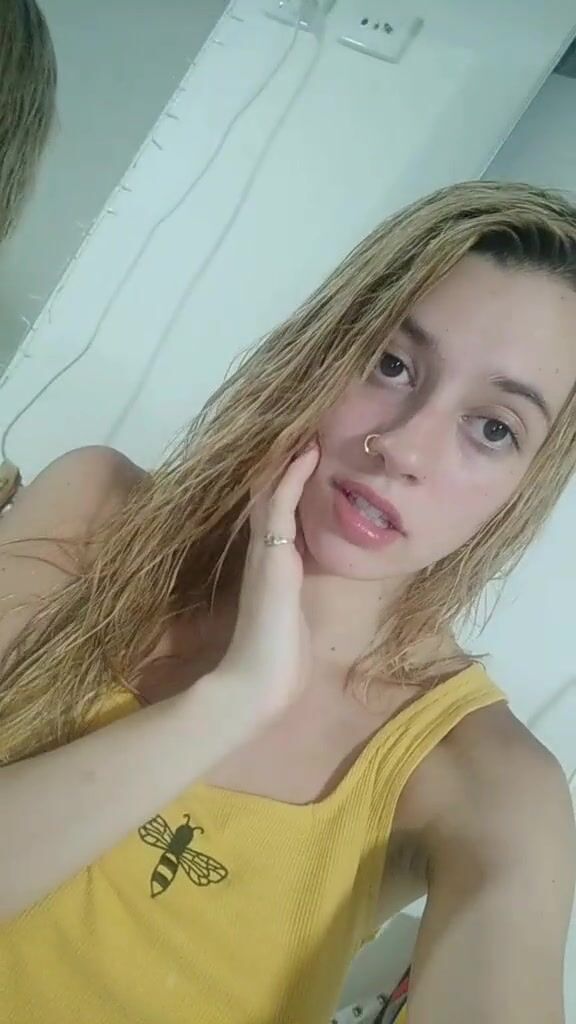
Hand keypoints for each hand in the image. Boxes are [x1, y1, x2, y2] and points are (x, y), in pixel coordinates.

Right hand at [216, 442, 319, 726]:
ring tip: (303, 425)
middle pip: (269, 492)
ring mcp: (265, 548)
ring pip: (272, 490)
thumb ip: (293, 593)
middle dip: (283, 460)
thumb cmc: (276, 656)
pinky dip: (294, 476)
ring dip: (287, 458)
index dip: (284, 479)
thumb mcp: (290, 613)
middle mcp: (262, 549)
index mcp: (267, 562)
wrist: (257, 682)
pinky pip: (282, 504)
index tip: (300, 449)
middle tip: (298, 423)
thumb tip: (301, 586)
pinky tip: (307, 452)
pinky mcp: (273, 553)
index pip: (274, 510)